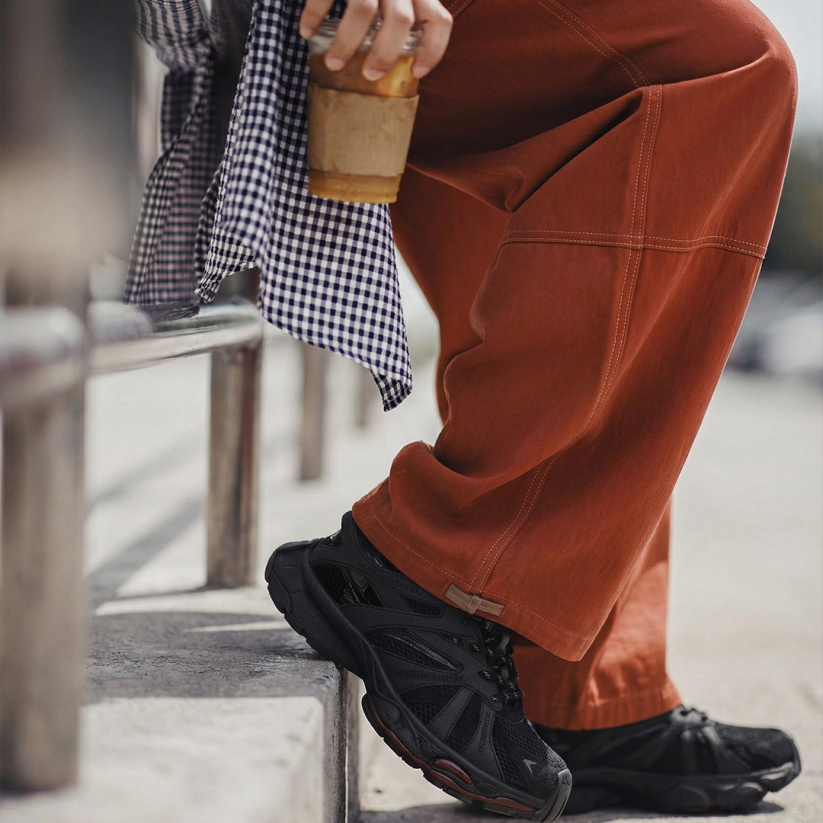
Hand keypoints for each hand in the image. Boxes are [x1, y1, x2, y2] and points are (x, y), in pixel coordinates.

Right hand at [299, 0, 452, 80]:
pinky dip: (314, 16)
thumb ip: (409, 2)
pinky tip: (307, 30)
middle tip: (370, 75)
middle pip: (401, 22)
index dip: (434, 50)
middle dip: (384, 55)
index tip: (419, 71)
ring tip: (334, 62)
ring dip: (347, 44)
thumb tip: (406, 45)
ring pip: (364, 12)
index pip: (438, 19)